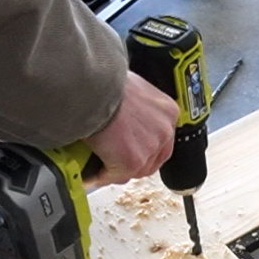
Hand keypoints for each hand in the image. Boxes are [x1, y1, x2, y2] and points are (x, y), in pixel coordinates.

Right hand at [82, 71, 177, 186]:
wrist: (93, 87)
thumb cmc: (105, 82)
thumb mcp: (131, 88)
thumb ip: (135, 105)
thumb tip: (123, 115)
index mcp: (167, 111)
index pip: (162, 139)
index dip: (145, 148)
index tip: (133, 150)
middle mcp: (164, 131)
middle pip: (152, 159)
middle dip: (133, 163)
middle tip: (115, 162)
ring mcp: (150, 148)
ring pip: (135, 169)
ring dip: (117, 170)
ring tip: (101, 168)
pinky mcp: (132, 162)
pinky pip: (115, 176)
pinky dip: (101, 176)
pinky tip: (91, 174)